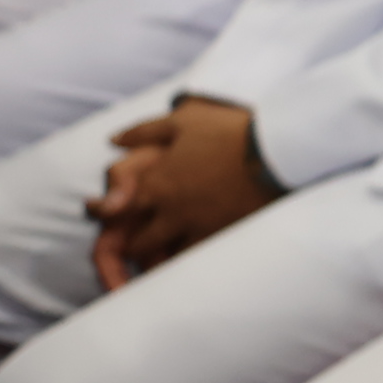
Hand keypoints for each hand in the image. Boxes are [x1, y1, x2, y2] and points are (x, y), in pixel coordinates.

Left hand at [86, 98, 273, 286]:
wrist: (276, 148)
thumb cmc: (229, 131)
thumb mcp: (182, 120)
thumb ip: (143, 131)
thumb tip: (114, 140)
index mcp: (157, 182)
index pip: (115, 209)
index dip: (105, 214)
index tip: (106, 215)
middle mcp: (171, 211)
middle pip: (138, 243)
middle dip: (135, 244)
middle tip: (137, 244)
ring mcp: (198, 227)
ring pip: (167, 258)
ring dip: (162, 258)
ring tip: (166, 257)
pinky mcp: (225, 236)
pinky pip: (199, 260)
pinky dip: (191, 261)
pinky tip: (197, 259)